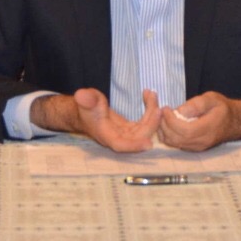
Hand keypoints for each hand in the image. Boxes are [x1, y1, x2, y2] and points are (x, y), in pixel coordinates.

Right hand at [32, 88, 161, 151]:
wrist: (86, 109)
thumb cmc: (85, 106)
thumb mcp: (85, 100)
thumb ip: (86, 99)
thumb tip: (82, 95)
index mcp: (106, 136)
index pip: (121, 145)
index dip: (135, 146)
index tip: (149, 144)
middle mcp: (118, 138)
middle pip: (138, 137)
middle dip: (151, 124)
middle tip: (158, 108)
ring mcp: (126, 134)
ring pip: (144, 128)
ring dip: (152, 113)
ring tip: (152, 95)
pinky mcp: (131, 128)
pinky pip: (145, 122)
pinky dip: (150, 110)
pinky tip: (150, 96)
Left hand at [159, 92, 240, 151]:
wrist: (235, 122)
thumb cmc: (223, 108)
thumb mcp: (212, 99)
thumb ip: (196, 104)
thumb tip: (180, 111)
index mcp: (208, 129)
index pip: (183, 130)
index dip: (170, 120)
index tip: (165, 108)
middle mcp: (202, 142)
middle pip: (175, 138)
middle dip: (164, 125)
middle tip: (161, 111)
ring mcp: (198, 147)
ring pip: (173, 143)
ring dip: (164, 130)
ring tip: (164, 116)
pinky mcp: (194, 149)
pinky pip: (176, 144)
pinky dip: (169, 135)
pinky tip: (169, 123)